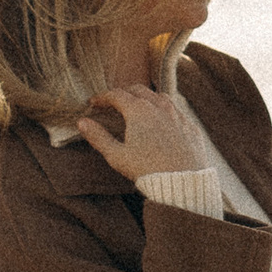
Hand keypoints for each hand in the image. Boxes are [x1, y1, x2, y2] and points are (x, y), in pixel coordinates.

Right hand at [74, 82, 204, 181]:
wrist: (183, 182)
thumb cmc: (147, 170)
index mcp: (138, 110)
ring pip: (160, 97)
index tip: (94, 103)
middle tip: (114, 102)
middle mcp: (159, 106)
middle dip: (124, 93)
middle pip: (138, 90)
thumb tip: (82, 123)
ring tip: (138, 108)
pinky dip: (164, 110)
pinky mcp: (190, 126)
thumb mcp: (117, 156)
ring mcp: (178, 114)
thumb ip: (98, 137)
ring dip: (146, 98)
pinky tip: (162, 122)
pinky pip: (176, 110)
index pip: (117, 94)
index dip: (103, 97)